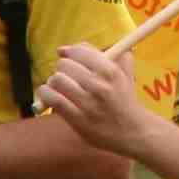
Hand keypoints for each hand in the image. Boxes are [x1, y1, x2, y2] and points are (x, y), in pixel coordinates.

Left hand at [39, 43, 158, 157]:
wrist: (132, 131)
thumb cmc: (124, 100)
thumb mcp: (124, 74)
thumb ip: (109, 54)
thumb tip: (73, 46)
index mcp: (110, 71)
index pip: (80, 51)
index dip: (69, 51)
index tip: (65, 54)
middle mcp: (99, 85)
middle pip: (65, 65)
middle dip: (62, 68)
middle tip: (66, 75)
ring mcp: (88, 103)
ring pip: (57, 80)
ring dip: (53, 82)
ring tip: (59, 87)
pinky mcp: (77, 118)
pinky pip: (53, 99)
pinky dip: (46, 94)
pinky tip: (49, 95)